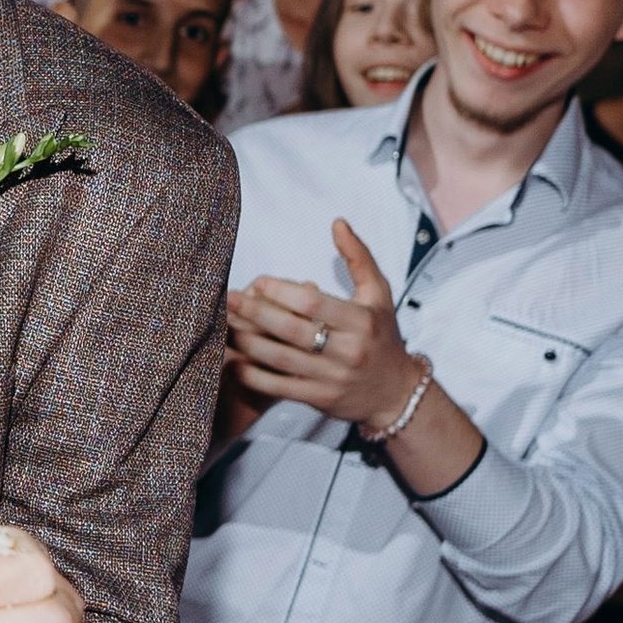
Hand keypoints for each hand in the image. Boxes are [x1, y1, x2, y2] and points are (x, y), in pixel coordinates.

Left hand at [227, 217, 418, 429]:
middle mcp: (347, 350)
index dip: (283, 291)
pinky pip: (281, 388)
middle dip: (257, 313)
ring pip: (282, 359)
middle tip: (230, 299)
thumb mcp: (379, 294)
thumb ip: (358, 257)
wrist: (395, 393)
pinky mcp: (320, 399)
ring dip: (249, 342)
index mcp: (361, 321)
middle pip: (293, 330)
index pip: (314, 303)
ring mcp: (333, 378)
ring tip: (226, 326)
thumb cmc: (382, 336)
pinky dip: (256, 376)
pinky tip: (236, 361)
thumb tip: (337, 222)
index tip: (259, 282)